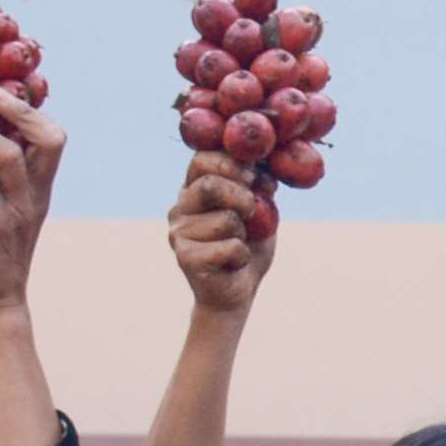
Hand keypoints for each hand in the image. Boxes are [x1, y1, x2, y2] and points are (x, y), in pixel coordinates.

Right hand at [163, 153, 274, 320]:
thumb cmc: (249, 244)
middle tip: (251, 210)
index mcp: (194, 188)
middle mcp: (180, 207)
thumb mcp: (260, 207)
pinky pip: (229, 247)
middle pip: (209, 185)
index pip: (202, 158)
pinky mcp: (185, 258)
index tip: (253, 176)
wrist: (239, 290)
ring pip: (225, 219)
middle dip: (242, 196)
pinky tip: (235, 262)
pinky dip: (243, 255)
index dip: (231, 163)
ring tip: (238, 243)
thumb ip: (258, 182)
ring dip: (245, 233)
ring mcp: (178, 233)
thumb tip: (266, 155)